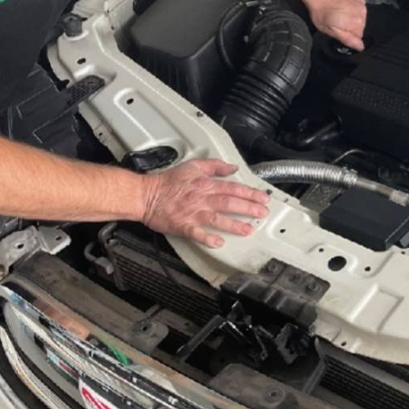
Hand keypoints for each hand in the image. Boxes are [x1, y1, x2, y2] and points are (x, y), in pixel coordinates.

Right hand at [141, 159, 269, 247]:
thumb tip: (232, 167)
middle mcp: (201, 198)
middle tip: (262, 213)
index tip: (263, 198)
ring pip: (217, 218)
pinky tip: (219, 243)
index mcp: (204, 184)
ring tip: (248, 230)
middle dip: (248, 208)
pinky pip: (197, 233)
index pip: (233, 187)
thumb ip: (214, 166)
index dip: (250, 193)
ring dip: (234, 224)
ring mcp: (192, 213)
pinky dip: (207, 238)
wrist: (145, 195)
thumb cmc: (167, 182)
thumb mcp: (192, 166)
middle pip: (229, 202)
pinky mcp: (182, 225)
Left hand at [304, 0, 366, 50]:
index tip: (338, 29)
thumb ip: (348, 39)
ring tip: (338, 11)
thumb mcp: (331, 31)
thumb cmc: (321, 11)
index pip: (358, 37)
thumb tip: (360, 47)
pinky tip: (341, 4)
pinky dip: (351, 6)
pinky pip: (358, 5)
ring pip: (359, 16)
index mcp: (357, 23)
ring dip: (351, 15)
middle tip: (336, 20)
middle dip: (349, 25)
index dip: (347, 35)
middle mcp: (362, 12)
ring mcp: (361, 2)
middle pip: (360, 26)